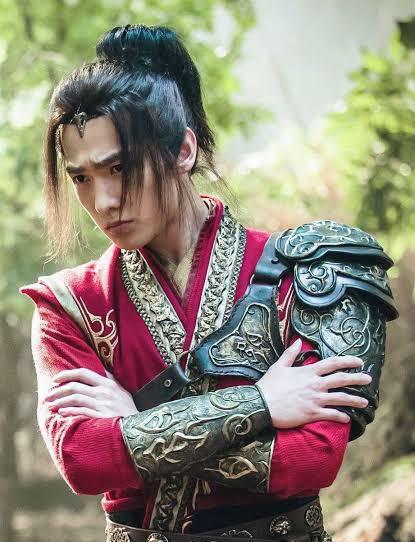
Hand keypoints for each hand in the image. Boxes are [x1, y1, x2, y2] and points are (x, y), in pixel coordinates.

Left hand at [44, 369, 137, 417]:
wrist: (140, 427)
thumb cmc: (128, 410)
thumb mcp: (122, 391)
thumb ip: (110, 380)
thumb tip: (100, 368)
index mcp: (108, 383)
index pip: (83, 373)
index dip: (67, 374)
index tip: (55, 379)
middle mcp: (104, 392)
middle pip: (75, 386)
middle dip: (58, 391)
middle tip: (48, 397)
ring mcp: (103, 405)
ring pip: (75, 399)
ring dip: (60, 402)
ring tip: (51, 407)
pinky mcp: (102, 417)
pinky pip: (82, 412)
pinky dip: (70, 412)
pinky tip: (62, 414)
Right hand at [256, 338, 371, 428]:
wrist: (261, 404)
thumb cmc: (269, 385)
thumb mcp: (278, 365)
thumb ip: (291, 353)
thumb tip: (298, 341)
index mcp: (308, 372)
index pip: (332, 363)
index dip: (347, 361)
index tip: (359, 362)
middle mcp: (315, 385)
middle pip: (341, 380)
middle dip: (357, 379)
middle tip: (369, 379)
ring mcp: (315, 400)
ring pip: (341, 399)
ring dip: (355, 400)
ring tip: (365, 403)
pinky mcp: (312, 414)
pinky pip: (331, 415)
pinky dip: (341, 417)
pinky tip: (347, 419)